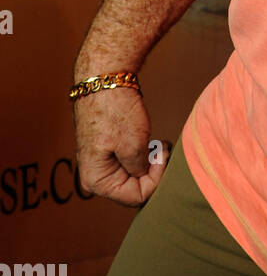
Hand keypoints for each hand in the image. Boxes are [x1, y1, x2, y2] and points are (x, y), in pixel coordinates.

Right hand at [73, 87, 170, 207]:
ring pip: (134, 175)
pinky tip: (151, 140)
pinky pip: (131, 163)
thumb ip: (142, 171)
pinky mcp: (108, 152)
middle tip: (161, 147)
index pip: (137, 197)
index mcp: (96, 181)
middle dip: (153, 171)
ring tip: (157, 141)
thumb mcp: (134, 146)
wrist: (104, 78)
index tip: (161, 153)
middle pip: (134, 188)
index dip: (156, 178)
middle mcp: (94, 177)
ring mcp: (100, 164)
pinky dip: (144, 154)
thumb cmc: (116, 109)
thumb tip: (145, 177)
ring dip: (150, 161)